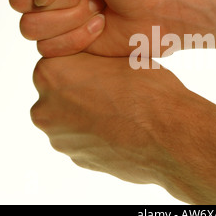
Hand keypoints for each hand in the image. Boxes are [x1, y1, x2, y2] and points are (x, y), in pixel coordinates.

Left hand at [30, 53, 215, 203]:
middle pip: (59, 90)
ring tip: (121, 110)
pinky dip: (97, 134)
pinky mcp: (77, 160)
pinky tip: (122, 129)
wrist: (170, 137)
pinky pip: (83, 139)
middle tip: (114, 87)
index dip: (85, 60)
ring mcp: (60, 139)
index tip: (105, 66)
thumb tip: (88, 66)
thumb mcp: (119, 56)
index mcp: (50, 73)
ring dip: (88, 112)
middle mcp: (45, 108)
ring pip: (70, 117)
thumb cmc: (148, 90)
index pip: (59, 59)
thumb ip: (92, 60)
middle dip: (80, 88)